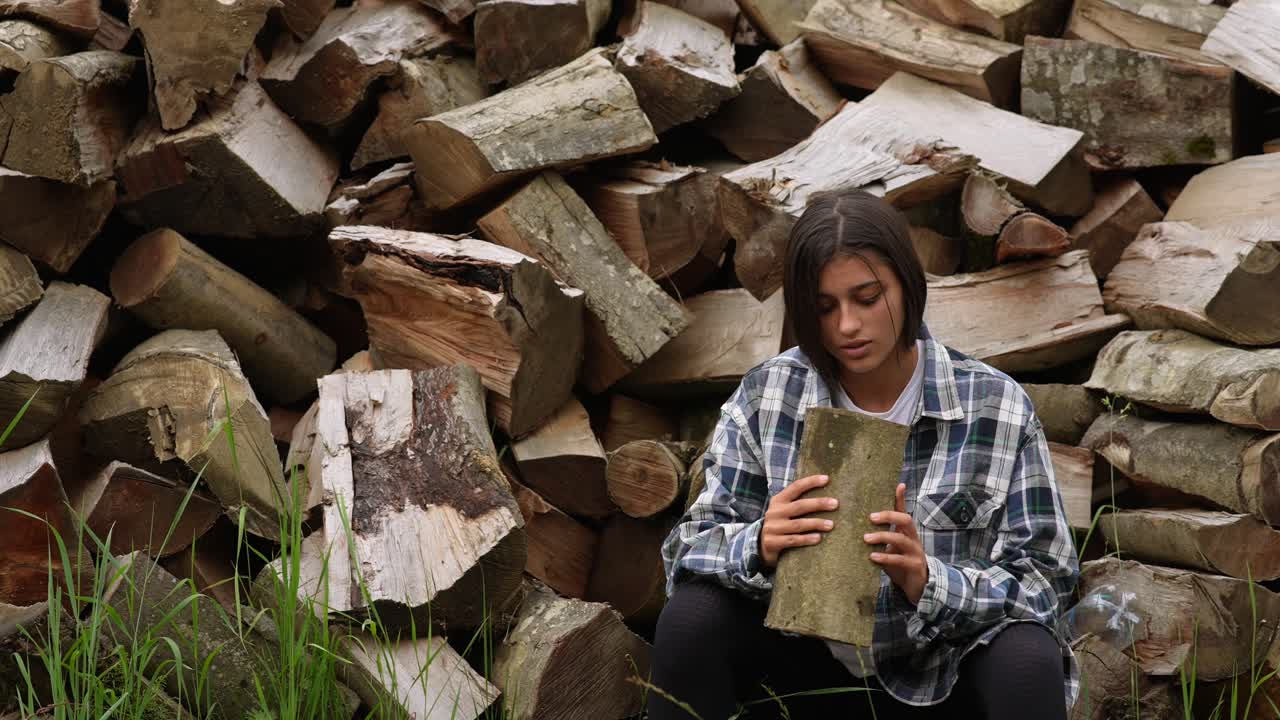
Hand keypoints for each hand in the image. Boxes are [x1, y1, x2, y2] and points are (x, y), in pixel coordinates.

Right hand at [760, 474, 837, 568]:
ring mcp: (772, 527)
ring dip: (816, 523)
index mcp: (778, 500)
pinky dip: (806, 539)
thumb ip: (798, 502)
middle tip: (835, 504)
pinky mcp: (772, 542)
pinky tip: (818, 538)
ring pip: (798, 524)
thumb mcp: (784, 511)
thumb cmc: (781, 525)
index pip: (795, 487)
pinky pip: (793, 540)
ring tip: (831, 524)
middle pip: (799, 506)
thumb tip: (827, 496)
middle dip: (818, 504)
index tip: (826, 479)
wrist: (761, 545)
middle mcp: (774, 512)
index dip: (810, 482)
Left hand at [865, 483, 928, 604]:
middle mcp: (913, 538)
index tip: (899, 485)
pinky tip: (872, 556)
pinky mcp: (914, 566)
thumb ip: (881, 537)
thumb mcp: (891, 547)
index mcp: (906, 531)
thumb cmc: (900, 563)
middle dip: (888, 516)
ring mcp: (915, 551)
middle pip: (905, 519)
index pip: (904, 511)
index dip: (901, 498)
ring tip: (866, 538)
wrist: (918, 585)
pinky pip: (899, 559)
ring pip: (901, 539)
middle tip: (870, 517)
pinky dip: (885, 556)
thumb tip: (859, 526)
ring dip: (882, 537)